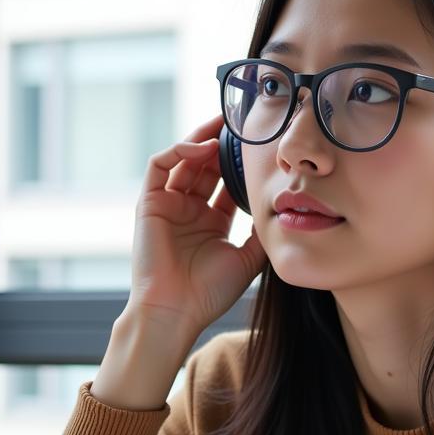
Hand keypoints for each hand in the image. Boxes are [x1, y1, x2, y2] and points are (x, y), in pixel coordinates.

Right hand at [126, 112, 266, 337]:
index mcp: (211, 221)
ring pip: (183, 159)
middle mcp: (189, 210)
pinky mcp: (149, 203)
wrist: (176, 312)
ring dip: (202, 140)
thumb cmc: (209, 293)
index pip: (227, 182)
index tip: (261, 145)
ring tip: (224, 126)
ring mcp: (168, 205)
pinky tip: (201, 147)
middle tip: (243, 122)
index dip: (241, 163)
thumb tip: (284, 204)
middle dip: (222, 142)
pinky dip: (178, 151)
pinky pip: (160, 166)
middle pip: (206, 165)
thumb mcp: (248, 258)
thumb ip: (263, 231)